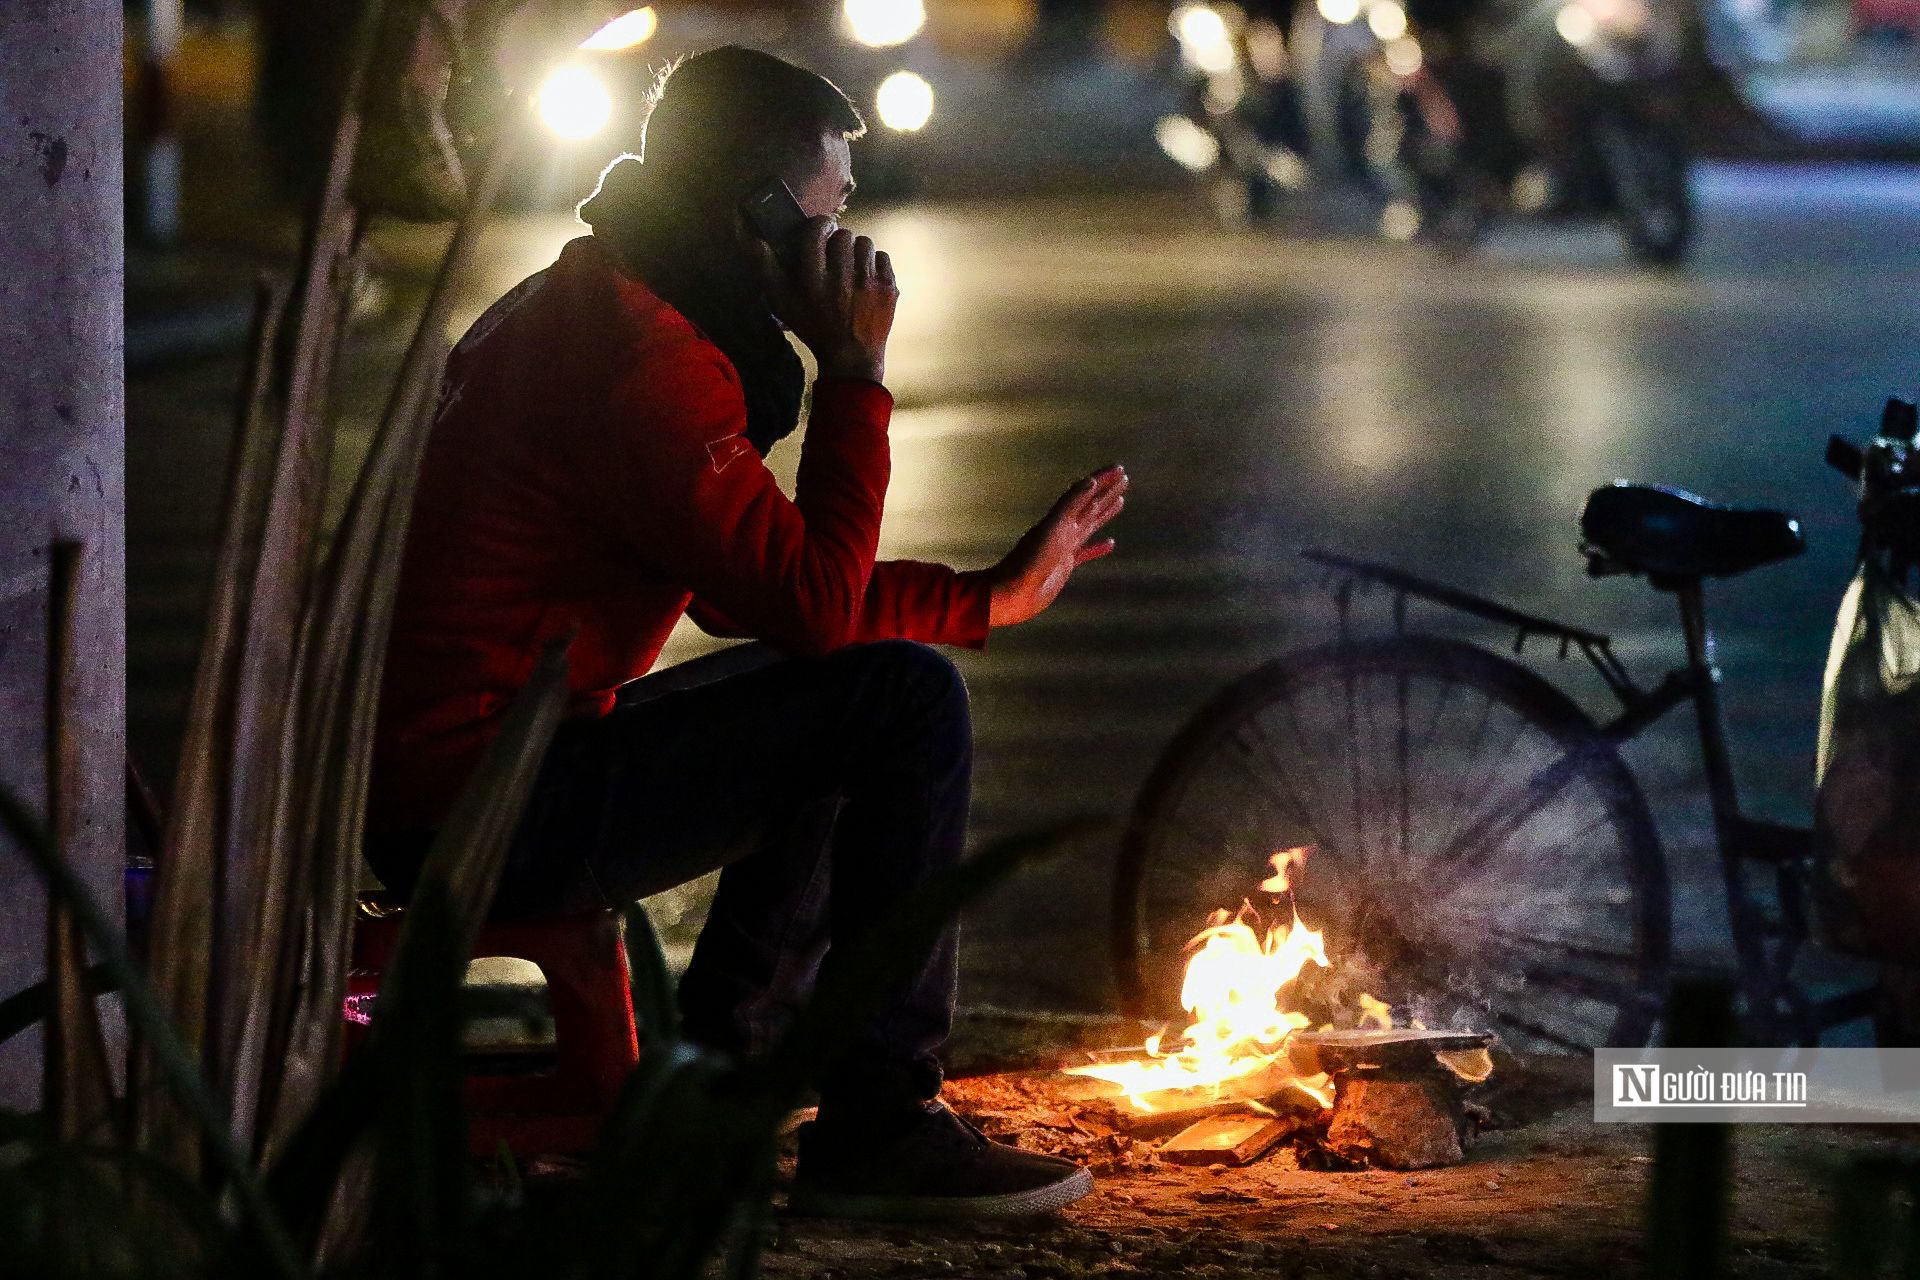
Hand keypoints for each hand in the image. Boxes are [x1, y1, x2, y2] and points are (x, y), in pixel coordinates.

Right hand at [752, 219, 896, 382]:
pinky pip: (882, 256)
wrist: (852, 357)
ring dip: (856, 250)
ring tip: (851, 265)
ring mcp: (869, 282)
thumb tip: (754, 240)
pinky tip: (866, 277)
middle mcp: (842, 278)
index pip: (817, 233)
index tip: (821, 228)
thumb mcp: (783, 305)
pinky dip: (874, 263)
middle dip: (838, 241)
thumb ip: (767, 271)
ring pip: (864, 242)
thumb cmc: (813, 328)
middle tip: (835, 254)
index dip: (819, 224)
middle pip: (843, 235)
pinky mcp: (888, 287)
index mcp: (814, 281)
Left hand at [988, 466, 1128, 627]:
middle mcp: (1063, 528)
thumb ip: (1070, 505)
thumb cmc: (1029, 560)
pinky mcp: (1065, 565)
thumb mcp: (1052, 529)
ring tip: (1120, 501)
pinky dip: (1098, 547)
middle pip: (1090, 505)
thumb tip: (1091, 480)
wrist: (1012, 592)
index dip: (1103, 479)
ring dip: (1104, 512)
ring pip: (1090, 524)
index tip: (1120, 469)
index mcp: (1060, 517)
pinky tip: (1110, 543)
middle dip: (1106, 491)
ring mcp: (1064, 546)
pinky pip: (1086, 552)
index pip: (1086, 492)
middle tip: (1124, 477)